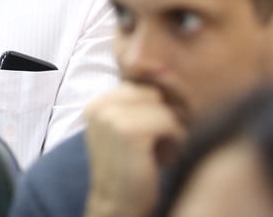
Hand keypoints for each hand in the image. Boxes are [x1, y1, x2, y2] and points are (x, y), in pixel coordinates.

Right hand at [83, 83, 185, 216]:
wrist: (117, 205)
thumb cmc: (131, 168)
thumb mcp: (130, 128)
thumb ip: (141, 103)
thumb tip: (168, 70)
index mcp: (98, 102)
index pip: (142, 85)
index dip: (157, 108)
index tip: (154, 135)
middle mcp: (100, 104)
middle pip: (154, 92)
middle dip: (165, 116)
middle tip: (159, 144)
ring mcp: (111, 116)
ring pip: (163, 106)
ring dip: (172, 129)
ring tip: (161, 151)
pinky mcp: (128, 130)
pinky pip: (168, 121)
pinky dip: (175, 140)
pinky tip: (163, 159)